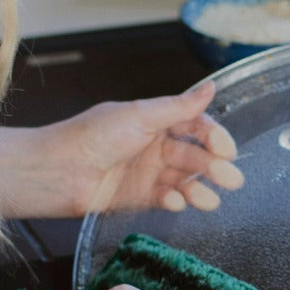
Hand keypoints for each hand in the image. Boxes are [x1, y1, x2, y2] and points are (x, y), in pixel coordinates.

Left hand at [53, 79, 244, 214]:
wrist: (58, 170)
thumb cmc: (91, 136)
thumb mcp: (140, 115)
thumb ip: (179, 107)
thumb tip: (210, 88)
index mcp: (154, 120)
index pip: (195, 126)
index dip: (214, 136)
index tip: (226, 149)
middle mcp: (153, 146)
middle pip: (194, 156)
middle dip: (214, 167)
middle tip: (231, 179)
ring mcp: (146, 173)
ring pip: (183, 180)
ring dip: (199, 189)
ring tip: (208, 199)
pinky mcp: (137, 197)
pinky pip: (165, 199)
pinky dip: (174, 201)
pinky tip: (175, 201)